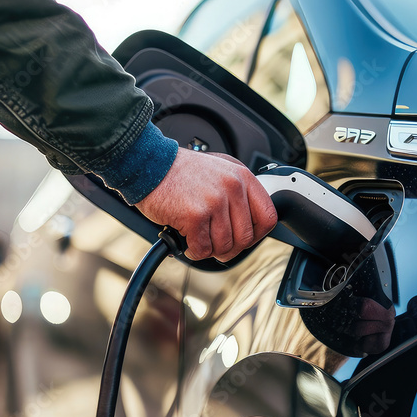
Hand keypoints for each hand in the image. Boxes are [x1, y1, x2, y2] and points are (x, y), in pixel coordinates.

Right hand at [135, 149, 276, 261]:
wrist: (149, 165)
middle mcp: (232, 187)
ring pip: (224, 246)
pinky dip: (193, 251)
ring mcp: (215, 200)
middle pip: (246, 238)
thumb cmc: (179, 172)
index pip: (268, 217)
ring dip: (209, 249)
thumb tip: (248, 226)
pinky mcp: (195, 215)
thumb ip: (237, 194)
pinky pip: (203, 249)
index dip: (256, 235)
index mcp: (242, 176)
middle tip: (214, 243)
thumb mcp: (219, 172)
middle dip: (229, 248)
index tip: (243, 238)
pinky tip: (186, 239)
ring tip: (196, 236)